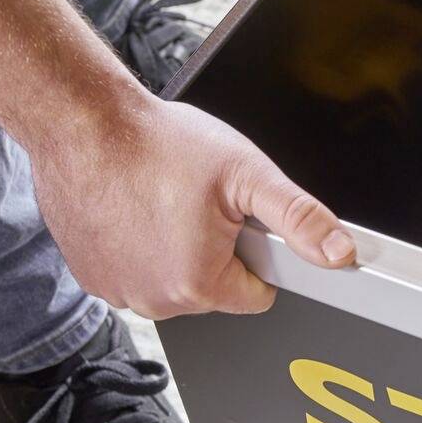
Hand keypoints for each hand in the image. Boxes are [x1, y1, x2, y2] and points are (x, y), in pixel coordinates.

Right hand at [31, 89, 355, 318]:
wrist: (81, 122)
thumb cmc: (156, 144)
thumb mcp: (247, 174)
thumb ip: (300, 218)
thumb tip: (340, 252)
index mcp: (199, 285)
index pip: (257, 295)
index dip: (257, 256)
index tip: (238, 224)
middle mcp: (155, 300)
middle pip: (215, 290)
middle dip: (216, 251)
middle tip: (197, 205)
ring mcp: (118, 292)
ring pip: (174, 283)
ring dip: (176, 251)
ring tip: (163, 203)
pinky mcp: (92, 278)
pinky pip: (136, 274)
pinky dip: (139, 248)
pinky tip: (135, 211)